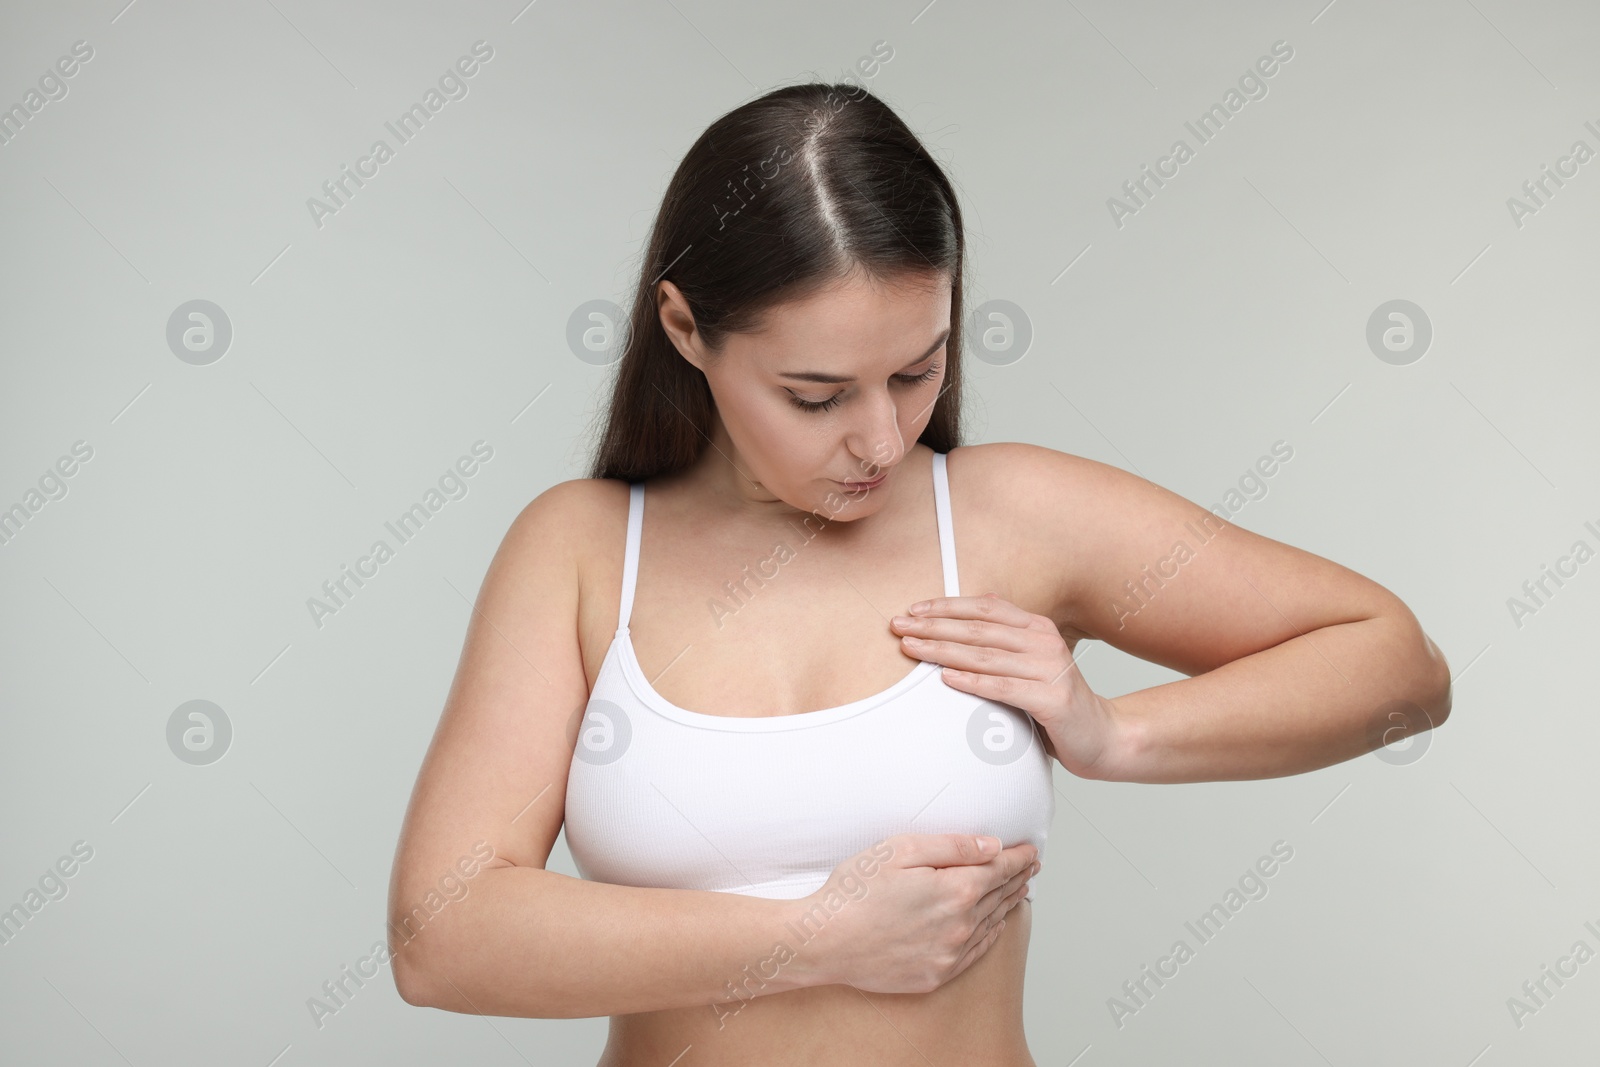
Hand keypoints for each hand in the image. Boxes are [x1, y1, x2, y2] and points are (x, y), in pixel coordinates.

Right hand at [798, 834, 1039, 994]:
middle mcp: (961, 925)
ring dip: (1008, 904)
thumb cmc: (855, 891)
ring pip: (991, 924)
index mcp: (956, 889)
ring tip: (1018, 890)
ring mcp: (950, 954)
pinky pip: (976, 953)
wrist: (825, 941)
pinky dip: (990, 935)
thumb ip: (952, 846)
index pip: (1000, 869)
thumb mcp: (900, 850)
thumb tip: (992, 846)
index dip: (1019, 857)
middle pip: (1001, 896)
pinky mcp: (936, 974)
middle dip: (1017, 878)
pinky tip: (994, 926)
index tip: (1032, 851)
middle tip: (1030, 867)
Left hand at [891, 593, 1118, 778]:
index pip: (984, 609)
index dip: (945, 607)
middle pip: (978, 630)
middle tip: (898, 627)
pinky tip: (945, 678)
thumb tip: (977, 605)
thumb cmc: (1056, 701)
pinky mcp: (1052, 699)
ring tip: (911, 648)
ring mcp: (1050, 669)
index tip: (912, 610)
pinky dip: (972, 682)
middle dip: (933, 627)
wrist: (1102, 737)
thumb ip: (1008, 637)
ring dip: (943, 651)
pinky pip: (1003, 688)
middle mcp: (1044, 642)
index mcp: (1037, 627)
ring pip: (985, 656)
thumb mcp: (1032, 662)